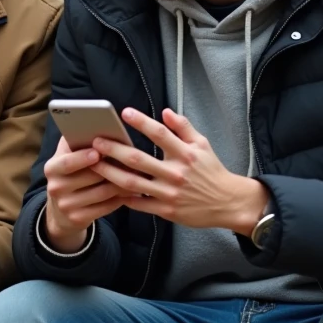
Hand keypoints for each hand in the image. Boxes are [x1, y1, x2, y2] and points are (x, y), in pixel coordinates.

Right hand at [43, 137, 134, 252]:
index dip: (82, 157)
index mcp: (52, 168)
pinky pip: (106, 207)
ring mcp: (66, 206)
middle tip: (131, 160)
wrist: (61, 210)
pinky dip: (120, 198)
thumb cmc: (71, 173)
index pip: (66, 162)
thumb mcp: (66, 156)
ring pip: (102, 192)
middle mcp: (56, 188)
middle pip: (89, 177)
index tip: (98, 152)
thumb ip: (76, 140)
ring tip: (138, 173)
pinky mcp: (78, 219)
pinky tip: (132, 190)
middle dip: (111, 168)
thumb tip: (94, 124)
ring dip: (122, 182)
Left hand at [91, 108, 269, 234]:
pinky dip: (123, 197)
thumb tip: (165, 111)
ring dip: (111, 173)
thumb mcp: (203, 144)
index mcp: (186, 154)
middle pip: (138, 159)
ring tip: (95, 164)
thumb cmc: (212, 171)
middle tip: (96, 141)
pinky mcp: (166, 210)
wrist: (227, 203)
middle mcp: (176, 173)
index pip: (160, 133)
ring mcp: (169, 193)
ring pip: (133, 183)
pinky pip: (139, 204)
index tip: (125, 113)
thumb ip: (183, 127)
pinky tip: (108, 188)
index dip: (141, 122)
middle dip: (114, 149)